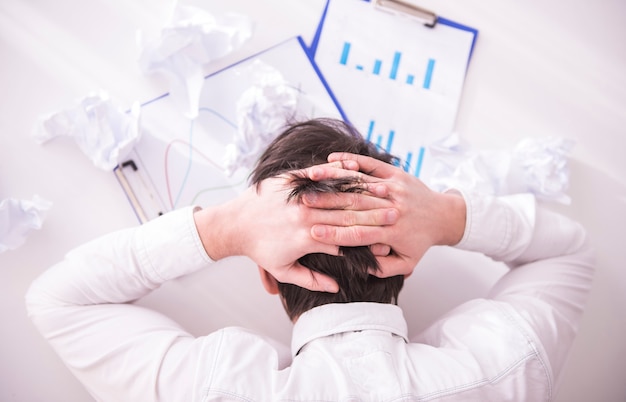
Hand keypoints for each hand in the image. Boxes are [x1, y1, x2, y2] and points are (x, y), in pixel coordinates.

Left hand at [193, 169, 397, 292]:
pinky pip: (319, 175)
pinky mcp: (291, 180)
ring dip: (361, 193)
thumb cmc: (259, 249)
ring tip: (383, 192)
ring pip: (336, 193)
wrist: (235, 223)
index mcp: (307, 238)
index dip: (366, 243)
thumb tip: (335, 287)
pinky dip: (337, 174)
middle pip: (347, 215)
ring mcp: (298, 195)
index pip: (344, 240)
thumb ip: (310, 280)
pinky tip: (355, 173)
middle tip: (396, 215)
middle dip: (372, 216)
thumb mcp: (283, 270)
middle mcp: (306, 215)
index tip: (386, 244)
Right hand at [304, 153, 466, 277]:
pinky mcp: (395, 173)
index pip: (358, 234)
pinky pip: (371, 164)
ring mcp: (394, 188)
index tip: (313, 234)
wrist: (444, 216)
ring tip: (311, 179)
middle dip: (327, 205)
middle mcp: (392, 208)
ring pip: (359, 182)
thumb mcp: (407, 262)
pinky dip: (352, 160)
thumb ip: (384, 268)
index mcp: (393, 233)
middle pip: (354, 206)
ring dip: (334, 179)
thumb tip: (363, 269)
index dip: (334, 234)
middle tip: (303, 205)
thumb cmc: (420, 241)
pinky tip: (333, 158)